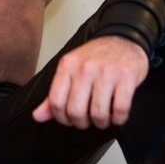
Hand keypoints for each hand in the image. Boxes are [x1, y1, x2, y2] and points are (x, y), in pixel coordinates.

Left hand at [33, 36, 147, 128]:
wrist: (123, 40)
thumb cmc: (95, 58)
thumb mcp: (70, 69)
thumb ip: (54, 94)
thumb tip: (37, 116)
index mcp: (67, 65)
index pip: (56, 101)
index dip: (62, 118)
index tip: (69, 119)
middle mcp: (84, 67)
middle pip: (76, 111)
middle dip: (82, 123)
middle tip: (87, 120)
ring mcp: (106, 72)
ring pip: (98, 114)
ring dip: (101, 123)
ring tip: (102, 117)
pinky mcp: (126, 77)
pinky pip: (120, 110)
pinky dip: (118, 119)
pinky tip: (116, 114)